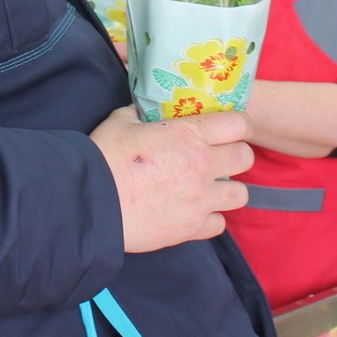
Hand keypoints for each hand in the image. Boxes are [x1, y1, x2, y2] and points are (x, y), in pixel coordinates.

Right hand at [88, 106, 252, 253]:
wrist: (90, 203)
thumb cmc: (104, 158)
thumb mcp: (120, 121)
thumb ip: (140, 113)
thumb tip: (143, 108)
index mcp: (189, 135)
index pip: (239, 124)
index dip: (237, 124)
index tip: (228, 128)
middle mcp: (202, 166)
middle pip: (246, 158)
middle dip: (235, 155)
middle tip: (217, 156)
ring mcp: (200, 200)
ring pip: (241, 194)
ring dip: (227, 189)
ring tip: (208, 187)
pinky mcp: (191, 228)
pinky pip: (219, 225)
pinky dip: (209, 219)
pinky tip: (192, 211)